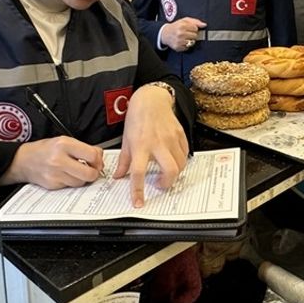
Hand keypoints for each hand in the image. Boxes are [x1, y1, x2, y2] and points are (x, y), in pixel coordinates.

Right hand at [1, 136, 102, 188]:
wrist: (23, 160)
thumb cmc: (45, 149)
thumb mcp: (64, 141)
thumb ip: (83, 147)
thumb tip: (99, 156)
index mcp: (64, 144)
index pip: (92, 155)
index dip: (98, 160)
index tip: (97, 161)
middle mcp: (59, 159)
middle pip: (89, 173)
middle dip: (93, 173)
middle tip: (91, 169)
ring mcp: (55, 174)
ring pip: (81, 182)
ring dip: (82, 178)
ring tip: (76, 171)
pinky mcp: (52, 185)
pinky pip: (70, 187)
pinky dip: (71, 182)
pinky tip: (66, 175)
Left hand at [114, 84, 188, 206]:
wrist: (151, 100)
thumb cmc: (136, 119)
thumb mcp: (126, 140)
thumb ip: (123, 161)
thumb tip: (118, 177)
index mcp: (140, 145)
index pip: (138, 172)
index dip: (138, 190)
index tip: (138, 202)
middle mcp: (157, 143)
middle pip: (170, 170)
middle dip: (166, 183)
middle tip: (158, 184)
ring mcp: (171, 138)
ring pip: (180, 164)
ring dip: (174, 173)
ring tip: (165, 172)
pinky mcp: (180, 135)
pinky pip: (185, 154)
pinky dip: (181, 161)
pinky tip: (172, 159)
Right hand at [161, 18, 205, 51]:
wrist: (165, 34)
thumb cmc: (176, 26)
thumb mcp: (184, 20)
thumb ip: (195, 22)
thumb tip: (204, 25)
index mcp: (182, 25)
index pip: (196, 29)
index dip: (194, 29)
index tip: (190, 28)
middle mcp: (180, 33)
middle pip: (195, 36)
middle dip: (193, 34)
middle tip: (187, 33)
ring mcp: (179, 41)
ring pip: (192, 42)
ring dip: (190, 40)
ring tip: (185, 37)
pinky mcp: (178, 47)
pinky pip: (188, 48)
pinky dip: (186, 45)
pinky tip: (182, 42)